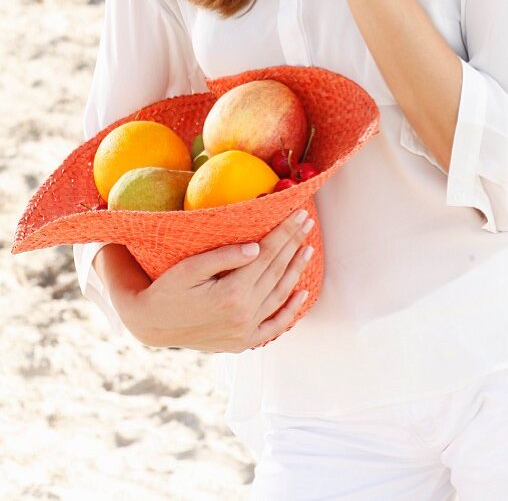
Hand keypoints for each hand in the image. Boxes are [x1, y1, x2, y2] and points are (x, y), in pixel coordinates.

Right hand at [124, 210, 315, 351]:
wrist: (152, 326)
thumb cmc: (167, 290)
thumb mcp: (190, 268)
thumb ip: (224, 257)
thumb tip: (257, 247)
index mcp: (231, 293)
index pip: (267, 254)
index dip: (285, 232)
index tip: (299, 214)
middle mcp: (243, 314)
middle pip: (276, 270)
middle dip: (293, 243)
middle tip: (307, 222)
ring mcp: (245, 330)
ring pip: (279, 294)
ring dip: (295, 270)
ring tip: (308, 248)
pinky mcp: (243, 342)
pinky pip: (273, 326)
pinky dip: (290, 310)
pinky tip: (301, 293)